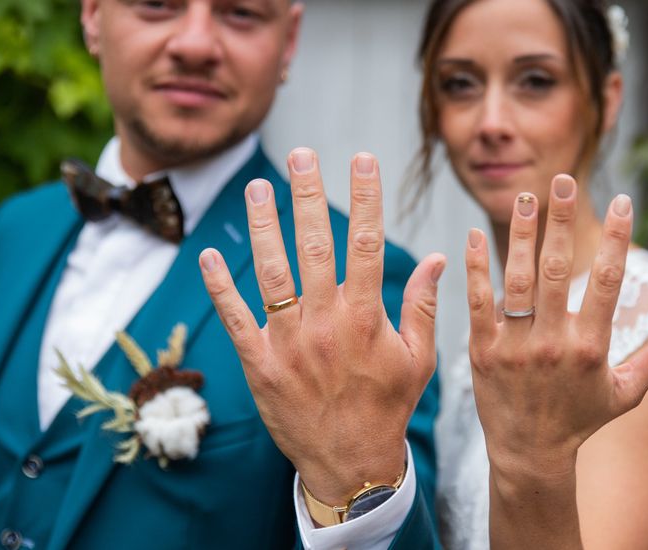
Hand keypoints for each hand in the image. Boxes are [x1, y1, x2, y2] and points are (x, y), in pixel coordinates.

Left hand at [199, 148, 444, 503]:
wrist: (350, 462)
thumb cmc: (388, 406)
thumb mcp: (419, 358)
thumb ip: (425, 306)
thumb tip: (438, 257)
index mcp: (367, 318)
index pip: (368, 244)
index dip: (366, 197)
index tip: (362, 159)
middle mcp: (326, 323)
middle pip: (315, 246)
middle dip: (308, 195)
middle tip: (301, 155)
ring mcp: (288, 342)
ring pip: (272, 272)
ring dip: (263, 226)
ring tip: (258, 187)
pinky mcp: (259, 363)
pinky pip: (235, 317)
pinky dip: (221, 285)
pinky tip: (210, 253)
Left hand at [465, 175, 647, 478]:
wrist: (530, 455)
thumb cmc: (581, 421)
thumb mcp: (626, 394)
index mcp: (592, 347)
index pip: (607, 281)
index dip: (616, 238)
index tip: (622, 201)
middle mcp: (554, 342)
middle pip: (559, 269)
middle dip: (561, 221)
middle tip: (561, 180)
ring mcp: (516, 345)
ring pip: (518, 278)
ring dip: (520, 234)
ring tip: (523, 196)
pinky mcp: (483, 350)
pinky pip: (478, 302)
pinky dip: (476, 268)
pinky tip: (474, 236)